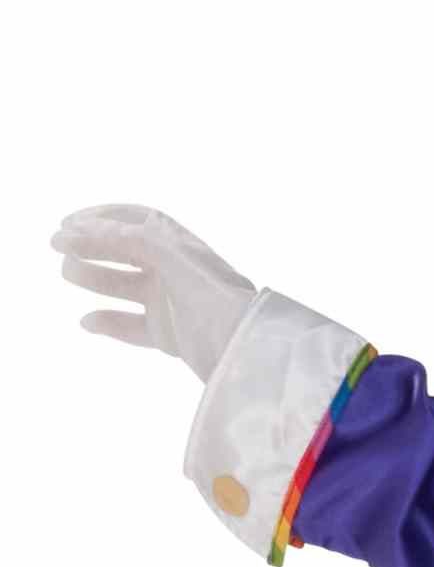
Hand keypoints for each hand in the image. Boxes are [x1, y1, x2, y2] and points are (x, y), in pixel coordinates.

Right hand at [52, 204, 255, 385]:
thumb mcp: (170, 256)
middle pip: (124, 250)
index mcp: (180, 244)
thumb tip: (79, 229)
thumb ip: (127, 238)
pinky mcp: (170, 336)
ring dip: (94, 277)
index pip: (136, 220)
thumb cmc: (214, 297)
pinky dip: (109, 323)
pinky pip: (132, 327)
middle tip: (58, 248)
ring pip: (124, 286)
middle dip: (91, 246)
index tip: (67, 224)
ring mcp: (172, 303)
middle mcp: (175, 270)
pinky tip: (86, 321)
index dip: (101, 218)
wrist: (244, 349)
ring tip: (66, 274)